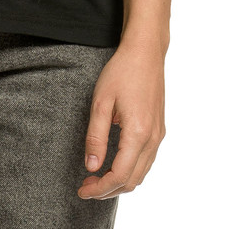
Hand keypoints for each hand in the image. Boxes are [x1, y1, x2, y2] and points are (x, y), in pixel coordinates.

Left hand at [77, 36, 166, 200]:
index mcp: (138, 133)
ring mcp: (158, 135)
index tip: (82, 190)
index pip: (120, 175)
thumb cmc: (121, 72)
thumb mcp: (101, 102)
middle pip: (132, 180)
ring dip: (120, 182)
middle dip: (108, 190)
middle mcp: (152, 139)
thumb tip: (91, 167)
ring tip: (97, 177)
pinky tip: (114, 164)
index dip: (100, 188)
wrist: (145, 52)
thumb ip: (96, 136)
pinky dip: (130, 170)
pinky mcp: (159, 130)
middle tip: (86, 186)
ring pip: (141, 173)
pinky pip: (146, 161)